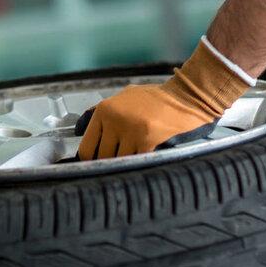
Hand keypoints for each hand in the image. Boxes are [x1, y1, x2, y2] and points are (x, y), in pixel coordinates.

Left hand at [77, 40, 251, 159]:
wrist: (186, 96)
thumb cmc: (155, 99)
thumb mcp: (123, 98)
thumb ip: (101, 113)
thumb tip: (79, 129)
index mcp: (104, 110)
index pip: (87, 146)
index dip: (91, 160)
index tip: (94, 167)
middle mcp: (114, 120)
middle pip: (102, 157)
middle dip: (109, 164)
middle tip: (115, 169)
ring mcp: (131, 130)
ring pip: (120, 161)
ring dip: (126, 166)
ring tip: (131, 165)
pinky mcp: (148, 140)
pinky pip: (137, 161)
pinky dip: (140, 164)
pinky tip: (145, 162)